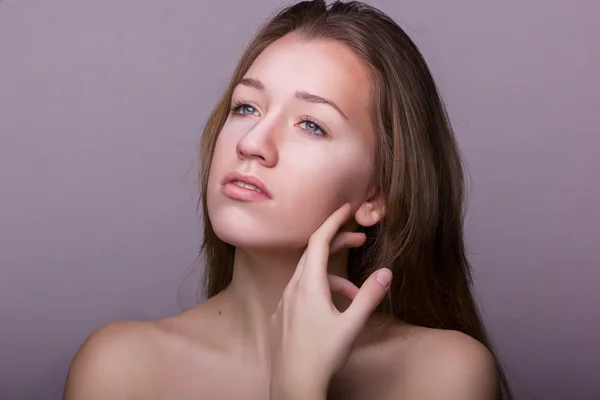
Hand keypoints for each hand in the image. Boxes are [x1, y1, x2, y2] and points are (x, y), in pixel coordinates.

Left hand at [269, 203, 392, 398]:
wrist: (293, 385)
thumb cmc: (322, 356)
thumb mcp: (352, 325)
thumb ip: (369, 296)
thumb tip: (386, 271)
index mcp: (308, 286)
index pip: (318, 241)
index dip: (332, 221)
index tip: (346, 208)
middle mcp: (292, 289)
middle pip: (314, 254)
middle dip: (337, 242)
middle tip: (359, 239)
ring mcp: (284, 303)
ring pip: (309, 276)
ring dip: (334, 277)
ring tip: (356, 294)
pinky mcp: (282, 316)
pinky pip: (301, 293)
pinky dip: (320, 291)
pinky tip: (332, 310)